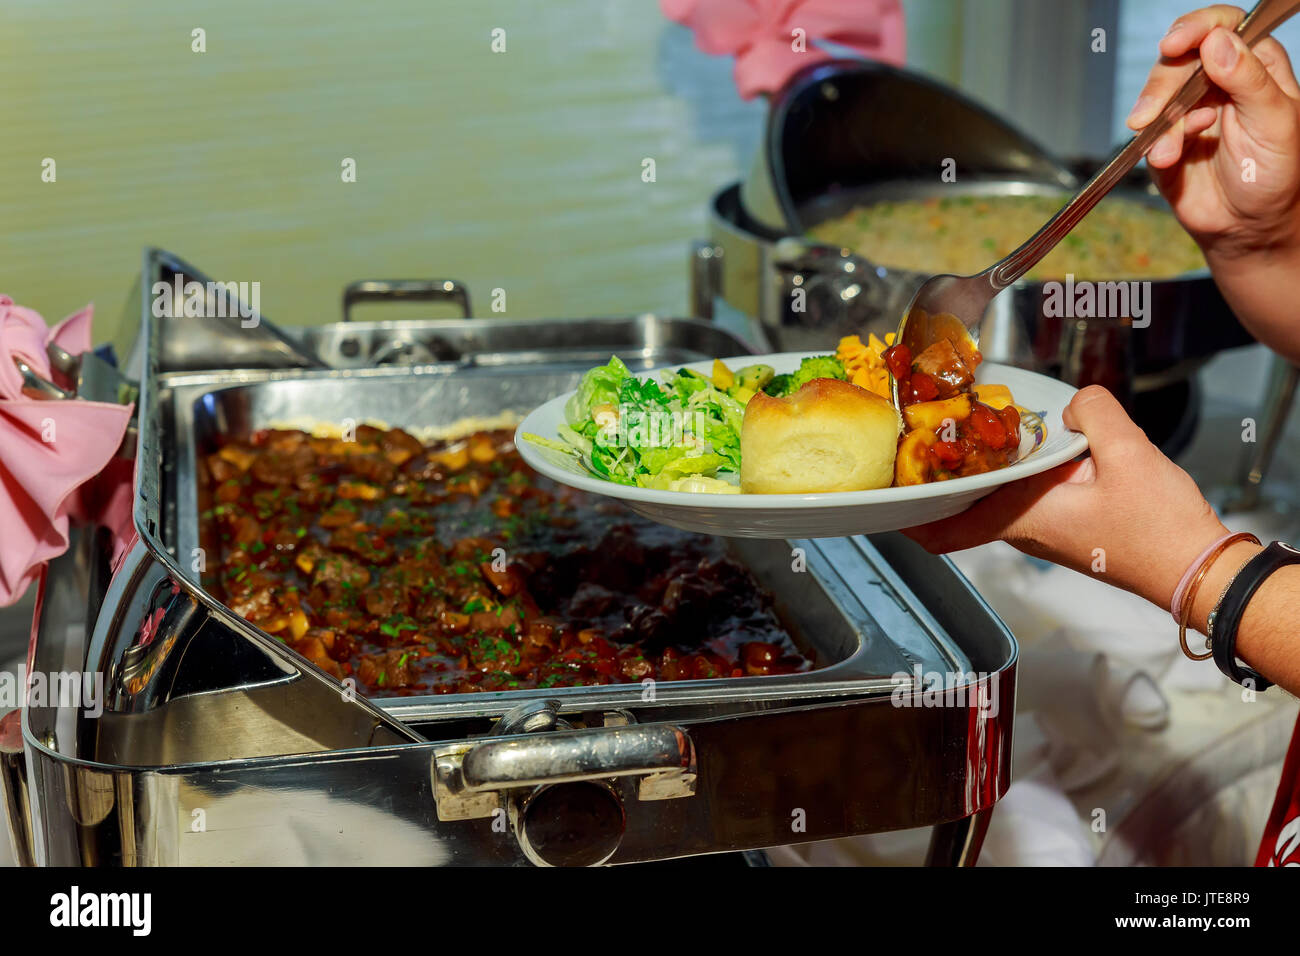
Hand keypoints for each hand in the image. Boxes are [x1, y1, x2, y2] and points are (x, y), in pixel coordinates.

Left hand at [903, 387, 1228, 612]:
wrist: (1198, 571)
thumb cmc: (1160, 530)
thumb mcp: (1128, 453)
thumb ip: (1094, 414)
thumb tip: (1075, 402)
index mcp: (1025, 518)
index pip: (951, 528)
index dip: (914, 518)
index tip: (887, 503)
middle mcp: (1027, 532)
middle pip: (968, 507)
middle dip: (944, 480)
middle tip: (922, 446)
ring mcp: (1046, 534)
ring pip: (997, 502)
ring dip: (981, 476)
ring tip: (967, 437)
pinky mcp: (1068, 530)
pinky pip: (1027, 501)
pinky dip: (1016, 478)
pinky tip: (1028, 450)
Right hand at [1127, 5, 1299, 257]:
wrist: (1248, 227)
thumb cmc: (1275, 174)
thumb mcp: (1274, 122)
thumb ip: (1249, 80)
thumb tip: (1218, 41)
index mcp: (1254, 66)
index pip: (1222, 28)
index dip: (1197, 28)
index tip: (1176, 44)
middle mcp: (1218, 82)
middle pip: (1179, 59)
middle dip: (1162, 84)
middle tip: (1153, 111)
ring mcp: (1188, 110)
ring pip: (1157, 94)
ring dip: (1156, 121)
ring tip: (1169, 152)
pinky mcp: (1165, 139)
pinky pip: (1149, 132)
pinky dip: (1154, 145)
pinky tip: (1168, 159)